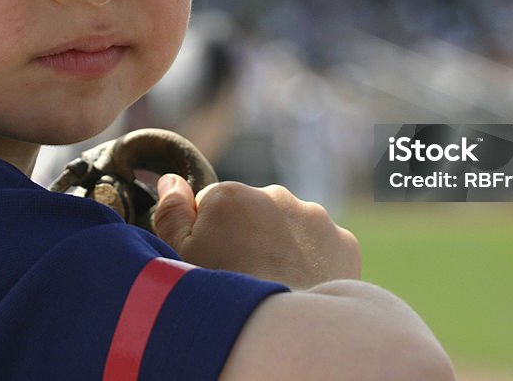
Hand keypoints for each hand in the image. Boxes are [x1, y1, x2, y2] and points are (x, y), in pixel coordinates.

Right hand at [152, 175, 360, 288]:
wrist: (289, 332)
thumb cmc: (222, 297)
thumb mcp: (178, 258)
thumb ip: (170, 214)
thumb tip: (171, 181)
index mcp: (229, 195)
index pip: (210, 205)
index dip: (207, 236)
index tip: (213, 264)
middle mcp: (274, 195)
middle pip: (252, 213)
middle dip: (247, 237)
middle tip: (243, 277)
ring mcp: (313, 216)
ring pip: (289, 228)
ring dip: (281, 249)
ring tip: (273, 286)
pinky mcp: (342, 241)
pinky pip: (321, 247)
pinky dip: (313, 264)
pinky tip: (302, 288)